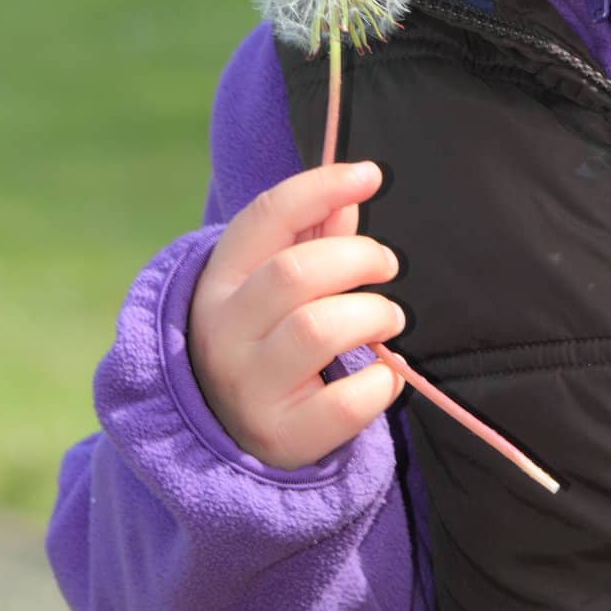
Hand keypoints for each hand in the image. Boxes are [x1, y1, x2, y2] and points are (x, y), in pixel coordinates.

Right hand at [186, 160, 404, 469]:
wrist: (227, 435)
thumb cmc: (266, 337)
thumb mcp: (273, 282)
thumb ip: (313, 237)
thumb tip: (353, 193)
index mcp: (221, 279)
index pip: (267, 216)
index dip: (321, 187)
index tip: (372, 174)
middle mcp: (223, 331)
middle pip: (295, 272)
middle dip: (360, 258)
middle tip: (389, 266)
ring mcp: (247, 387)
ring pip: (317, 329)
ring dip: (372, 314)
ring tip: (389, 319)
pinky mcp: (279, 436)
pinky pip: (343, 403)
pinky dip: (379, 383)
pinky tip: (385, 375)